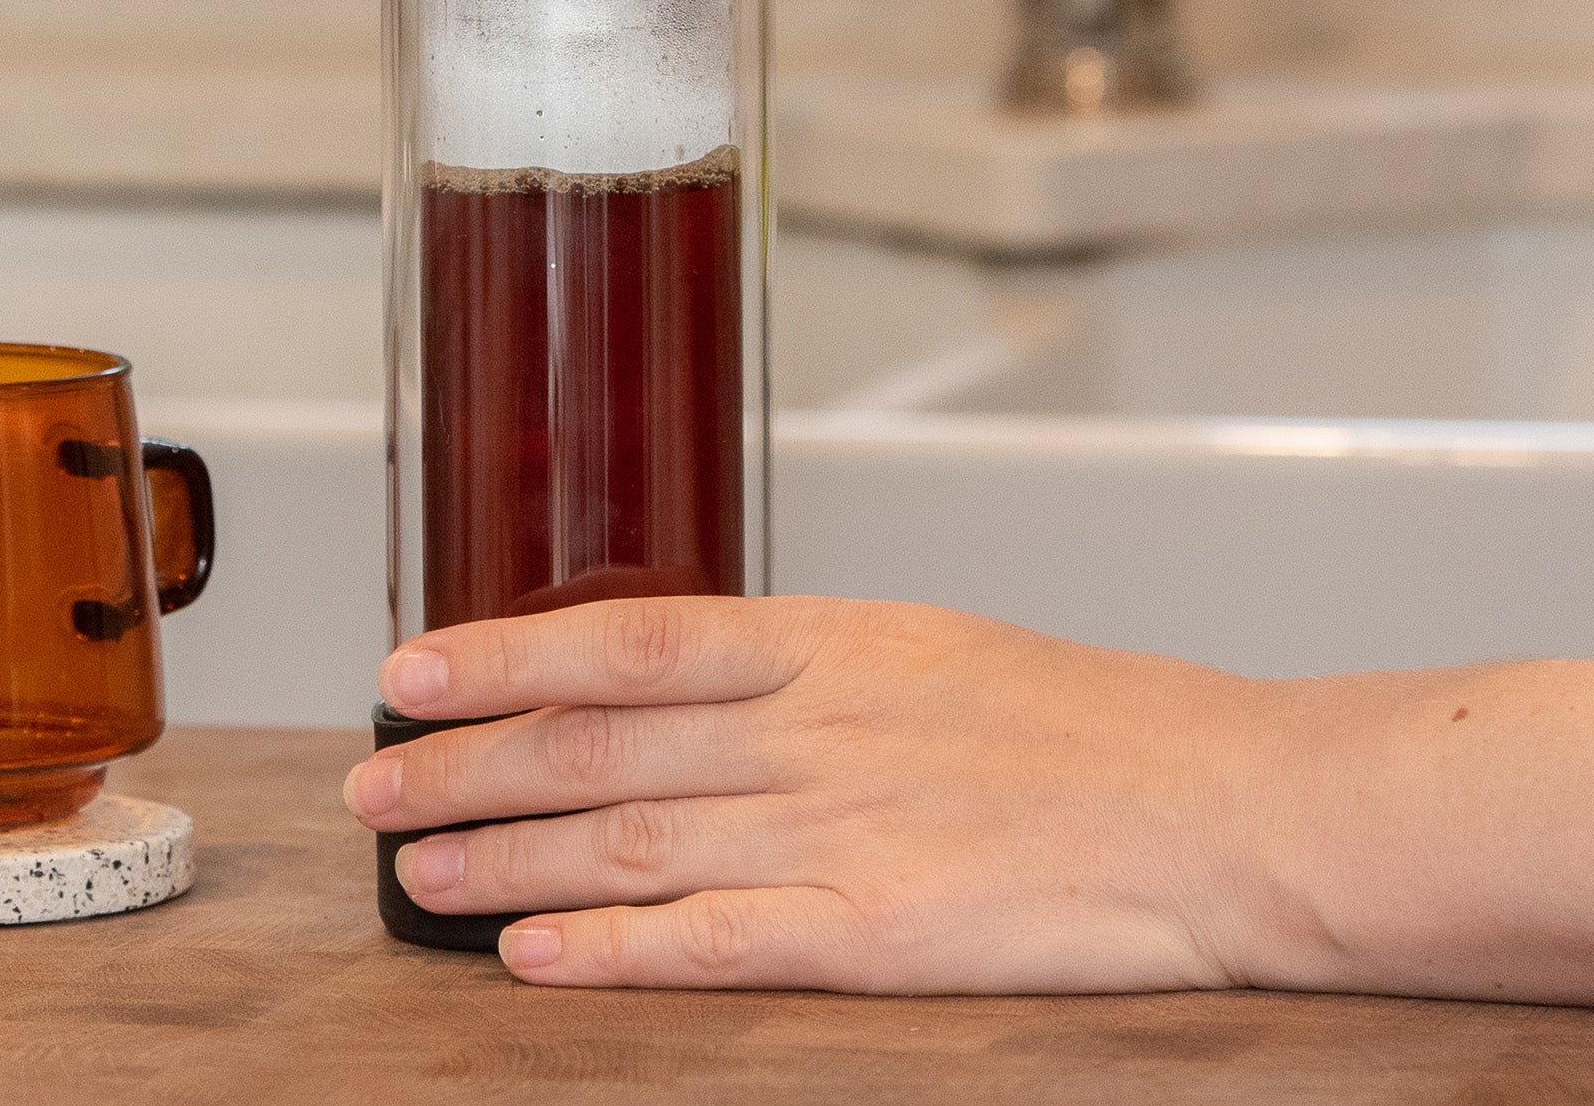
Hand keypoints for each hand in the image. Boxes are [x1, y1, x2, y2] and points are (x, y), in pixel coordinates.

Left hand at [342, 596, 1290, 992]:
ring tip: (415, 872)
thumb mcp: (927, 652)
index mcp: (828, 639)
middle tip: (371, 790)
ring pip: (632, 838)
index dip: (502, 655)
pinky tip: (533, 954)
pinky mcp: (876, 933)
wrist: (1221, 806)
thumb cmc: (1084, 728)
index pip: (624, 638)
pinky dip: (611, 948)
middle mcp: (815, 726)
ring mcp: (841, 829)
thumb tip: (675, 687)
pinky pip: (715, 941)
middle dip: (469, 766)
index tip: (409, 671)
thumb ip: (801, 672)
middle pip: (599, 745)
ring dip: (506, 856)